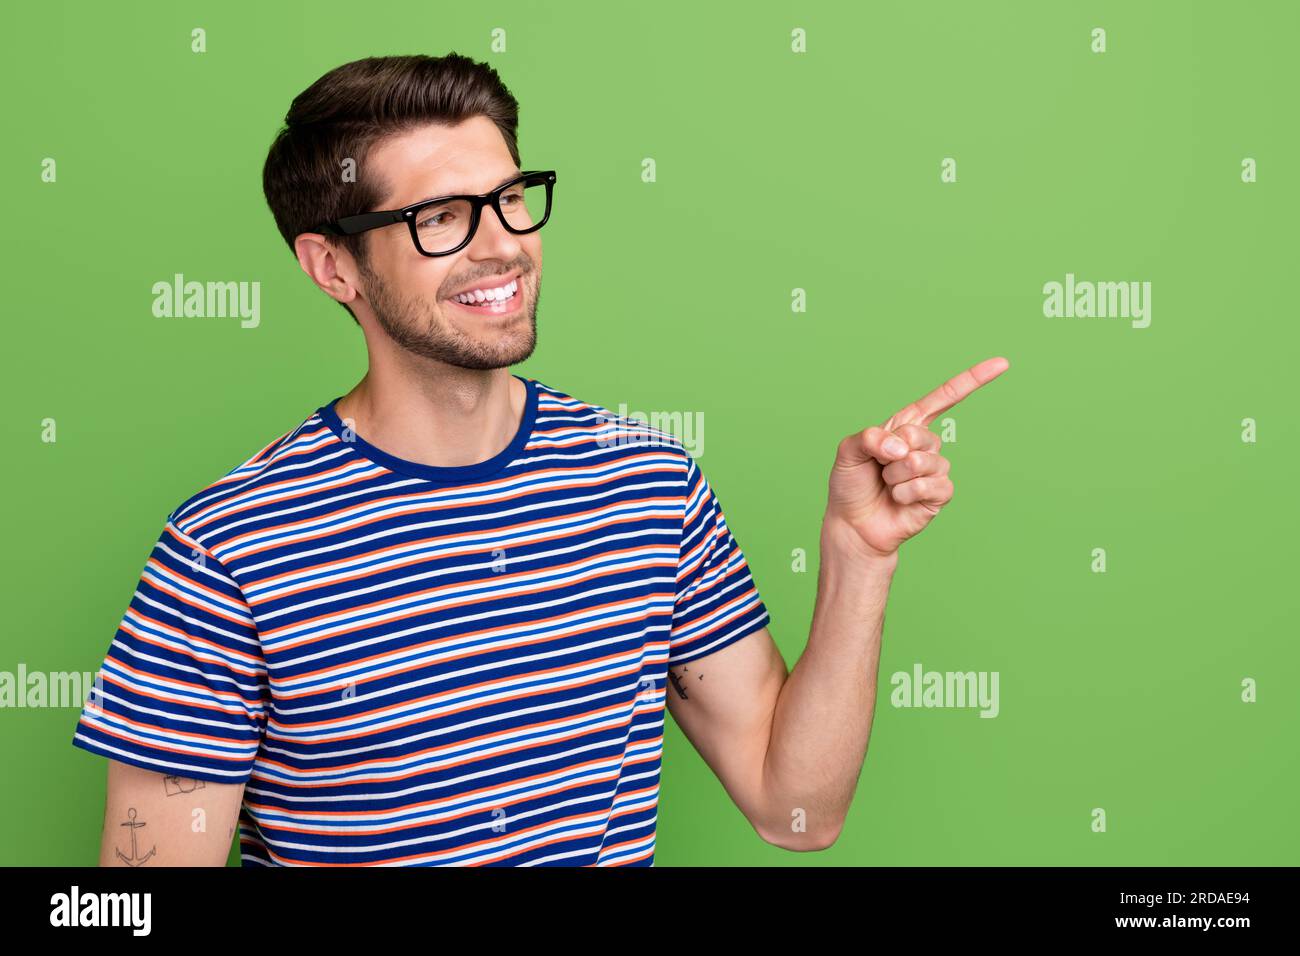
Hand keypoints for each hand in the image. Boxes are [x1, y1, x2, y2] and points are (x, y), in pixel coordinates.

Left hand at [825, 356, 1009, 559]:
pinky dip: (907, 493)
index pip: (943, 399)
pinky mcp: (939, 495)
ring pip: (924, 463)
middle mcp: (924, 446)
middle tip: (879, 468)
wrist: (853, 524)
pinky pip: (932, 486)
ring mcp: (934, 470)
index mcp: (906, 426)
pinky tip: (898, 499)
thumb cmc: (851, 485)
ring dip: (896, 477)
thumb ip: (870, 437)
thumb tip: (902, 447)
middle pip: (922, 437)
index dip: (972, 380)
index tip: (1002, 363)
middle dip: (893, 454)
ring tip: (887, 485)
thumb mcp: (848, 451)